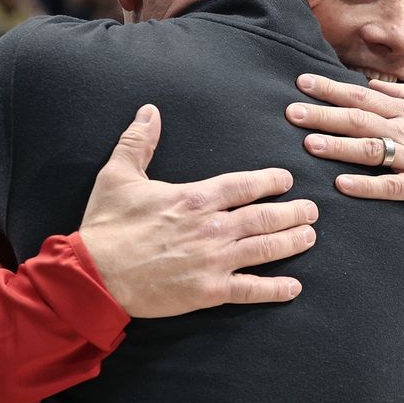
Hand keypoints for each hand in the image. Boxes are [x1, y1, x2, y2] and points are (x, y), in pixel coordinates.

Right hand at [79, 105, 318, 318]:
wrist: (93, 277)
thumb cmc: (106, 226)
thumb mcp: (117, 176)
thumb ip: (138, 142)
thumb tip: (149, 111)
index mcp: (194, 198)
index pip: (243, 185)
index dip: (269, 181)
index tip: (286, 179)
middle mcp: (211, 228)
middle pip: (263, 216)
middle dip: (292, 212)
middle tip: (311, 210)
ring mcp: (213, 261)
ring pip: (264, 249)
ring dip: (292, 242)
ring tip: (310, 236)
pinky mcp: (208, 291)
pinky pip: (250, 290)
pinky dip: (275, 289)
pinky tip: (294, 287)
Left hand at [285, 74, 403, 224]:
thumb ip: (403, 96)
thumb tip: (372, 84)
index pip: (363, 96)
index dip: (332, 89)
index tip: (302, 81)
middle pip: (361, 118)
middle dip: (324, 113)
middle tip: (292, 111)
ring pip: (373, 149)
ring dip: (340, 146)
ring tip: (310, 144)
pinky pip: (392, 186)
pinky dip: (366, 185)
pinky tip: (342, 185)